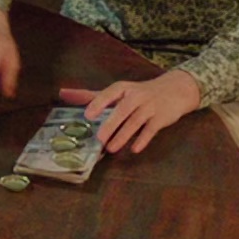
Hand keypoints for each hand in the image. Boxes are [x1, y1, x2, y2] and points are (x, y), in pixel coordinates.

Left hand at [59, 70, 206, 154]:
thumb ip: (92, 96)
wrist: (175, 90)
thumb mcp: (117, 92)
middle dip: (111, 124)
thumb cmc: (139, 93)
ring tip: (111, 149)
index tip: (88, 115)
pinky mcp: (161, 118)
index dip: (99, 103)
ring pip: (135, 122)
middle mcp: (136, 96)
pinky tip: (134, 149)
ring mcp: (150, 107)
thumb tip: (63, 93)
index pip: (109, 94)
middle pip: (123, 110)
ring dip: (123, 136)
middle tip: (99, 139)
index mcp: (123, 89)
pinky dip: (143, 139)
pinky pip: (151, 130)